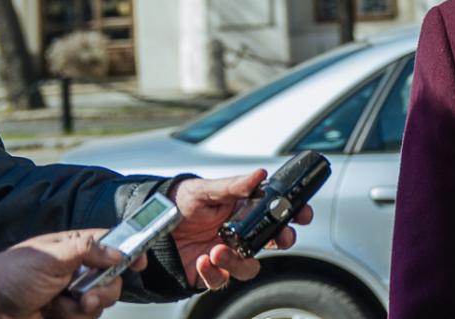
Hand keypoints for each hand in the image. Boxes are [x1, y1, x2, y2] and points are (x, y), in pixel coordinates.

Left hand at [0, 228, 145, 318]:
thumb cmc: (10, 274)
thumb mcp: (52, 256)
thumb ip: (87, 249)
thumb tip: (116, 252)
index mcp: (77, 248)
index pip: (113, 244)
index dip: (130, 251)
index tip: (140, 262)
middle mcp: (78, 271)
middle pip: (112, 279)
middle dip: (104, 291)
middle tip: (88, 295)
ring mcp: (71, 295)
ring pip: (100, 304)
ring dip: (81, 309)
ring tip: (61, 306)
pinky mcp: (65, 315)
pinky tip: (52, 313)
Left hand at [168, 169, 311, 290]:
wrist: (151, 226)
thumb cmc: (179, 203)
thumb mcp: (204, 189)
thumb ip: (233, 185)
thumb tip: (260, 174)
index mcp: (244, 209)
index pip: (277, 212)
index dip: (295, 213)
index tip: (304, 213)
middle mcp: (240, 233)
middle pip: (273, 241)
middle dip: (282, 240)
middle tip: (280, 238)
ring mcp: (227, 254)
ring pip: (250, 265)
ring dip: (240, 261)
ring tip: (218, 250)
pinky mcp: (210, 272)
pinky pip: (221, 280)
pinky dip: (213, 273)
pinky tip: (203, 260)